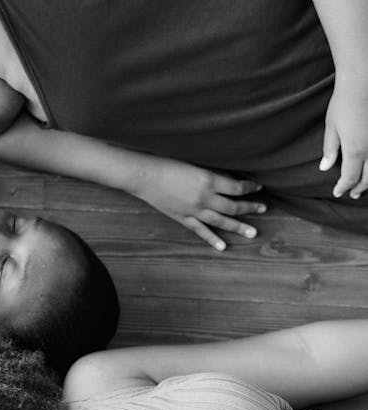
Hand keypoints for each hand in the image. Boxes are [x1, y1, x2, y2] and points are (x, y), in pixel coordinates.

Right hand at [134, 157, 265, 250]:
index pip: (236, 187)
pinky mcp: (183, 218)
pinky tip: (222, 246)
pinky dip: (212, 239)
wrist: (145, 175)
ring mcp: (194, 210)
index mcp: (208, 180)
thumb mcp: (195, 163)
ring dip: (238, 227)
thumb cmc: (168, 163)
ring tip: (253, 232)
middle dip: (250, 208)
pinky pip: (200, 231)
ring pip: (221, 222)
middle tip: (263, 209)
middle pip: (233, 207)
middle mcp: (204, 198)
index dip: (249, 187)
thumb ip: (212, 173)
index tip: (257, 187)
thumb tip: (229, 179)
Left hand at [321, 79, 367, 197]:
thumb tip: (325, 168)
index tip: (337, 192)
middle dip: (359, 188)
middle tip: (352, 194)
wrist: (362, 83)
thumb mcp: (331, 127)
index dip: (343, 187)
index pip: (349, 177)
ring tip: (363, 185)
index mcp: (355, 150)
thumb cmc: (343, 104)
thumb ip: (330, 149)